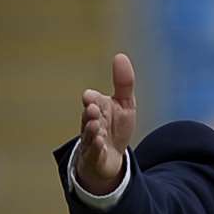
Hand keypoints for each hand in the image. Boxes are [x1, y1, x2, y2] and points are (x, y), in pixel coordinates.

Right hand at [77, 53, 136, 194]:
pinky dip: (96, 147)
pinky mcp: (94, 157)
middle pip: (88, 117)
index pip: (92, 100)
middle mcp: (91, 123)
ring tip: (95, 125)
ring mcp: (91, 140)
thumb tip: (120, 56)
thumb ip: (123, 83)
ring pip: (89, 134)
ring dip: (91, 130)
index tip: (90, 97)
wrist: (110, 158)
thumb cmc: (115, 128)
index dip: (92, 99)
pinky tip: (100, 143)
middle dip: (90, 113)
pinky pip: (93, 152)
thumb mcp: (124, 104)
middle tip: (93, 108)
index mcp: (97, 108)